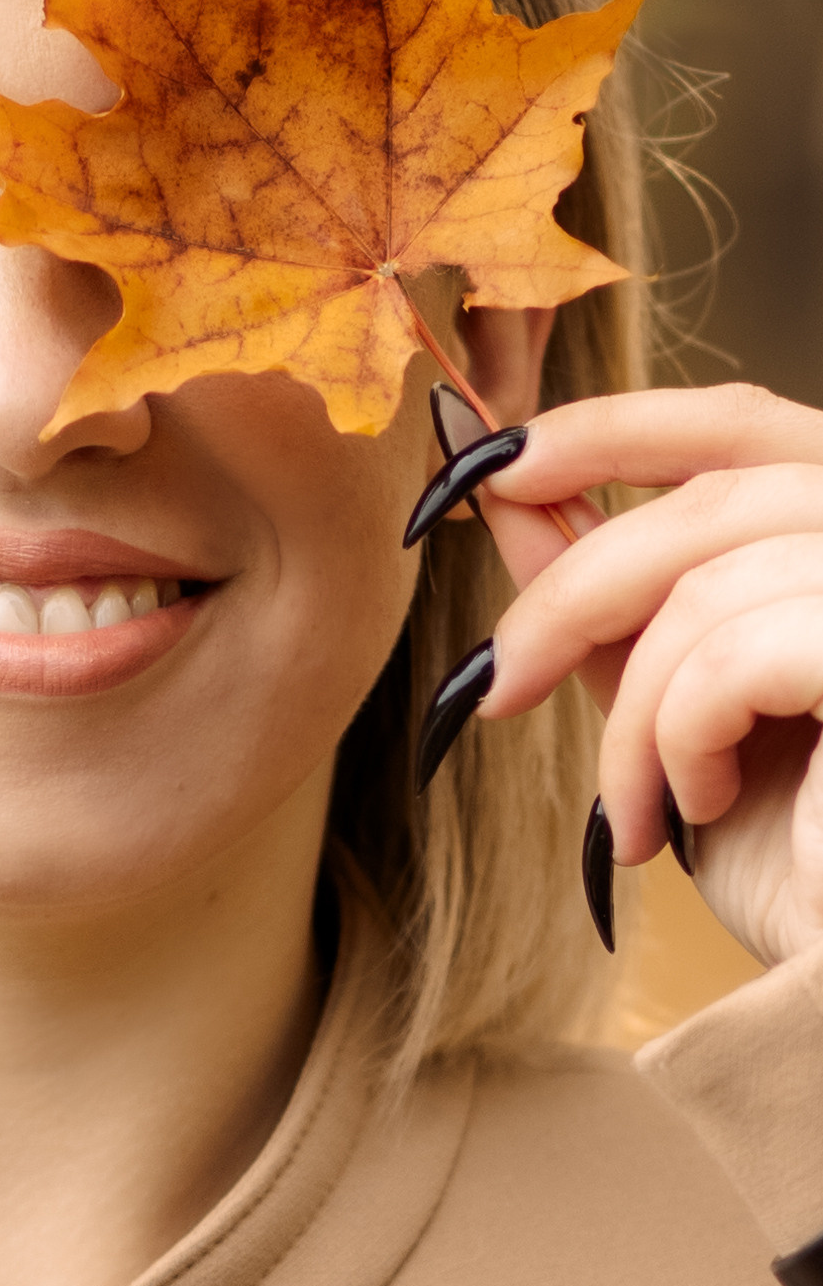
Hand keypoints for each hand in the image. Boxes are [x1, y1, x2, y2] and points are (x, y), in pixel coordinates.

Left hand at [470, 385, 822, 971]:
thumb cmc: (799, 863)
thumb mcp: (676, 703)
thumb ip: (610, 591)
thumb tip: (503, 484)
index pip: (748, 422)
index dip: (617, 426)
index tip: (494, 466)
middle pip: (715, 496)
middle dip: (576, 587)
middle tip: (497, 681)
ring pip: (717, 587)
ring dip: (633, 710)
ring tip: (627, 809)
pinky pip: (744, 651)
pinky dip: (683, 732)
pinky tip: (694, 805)